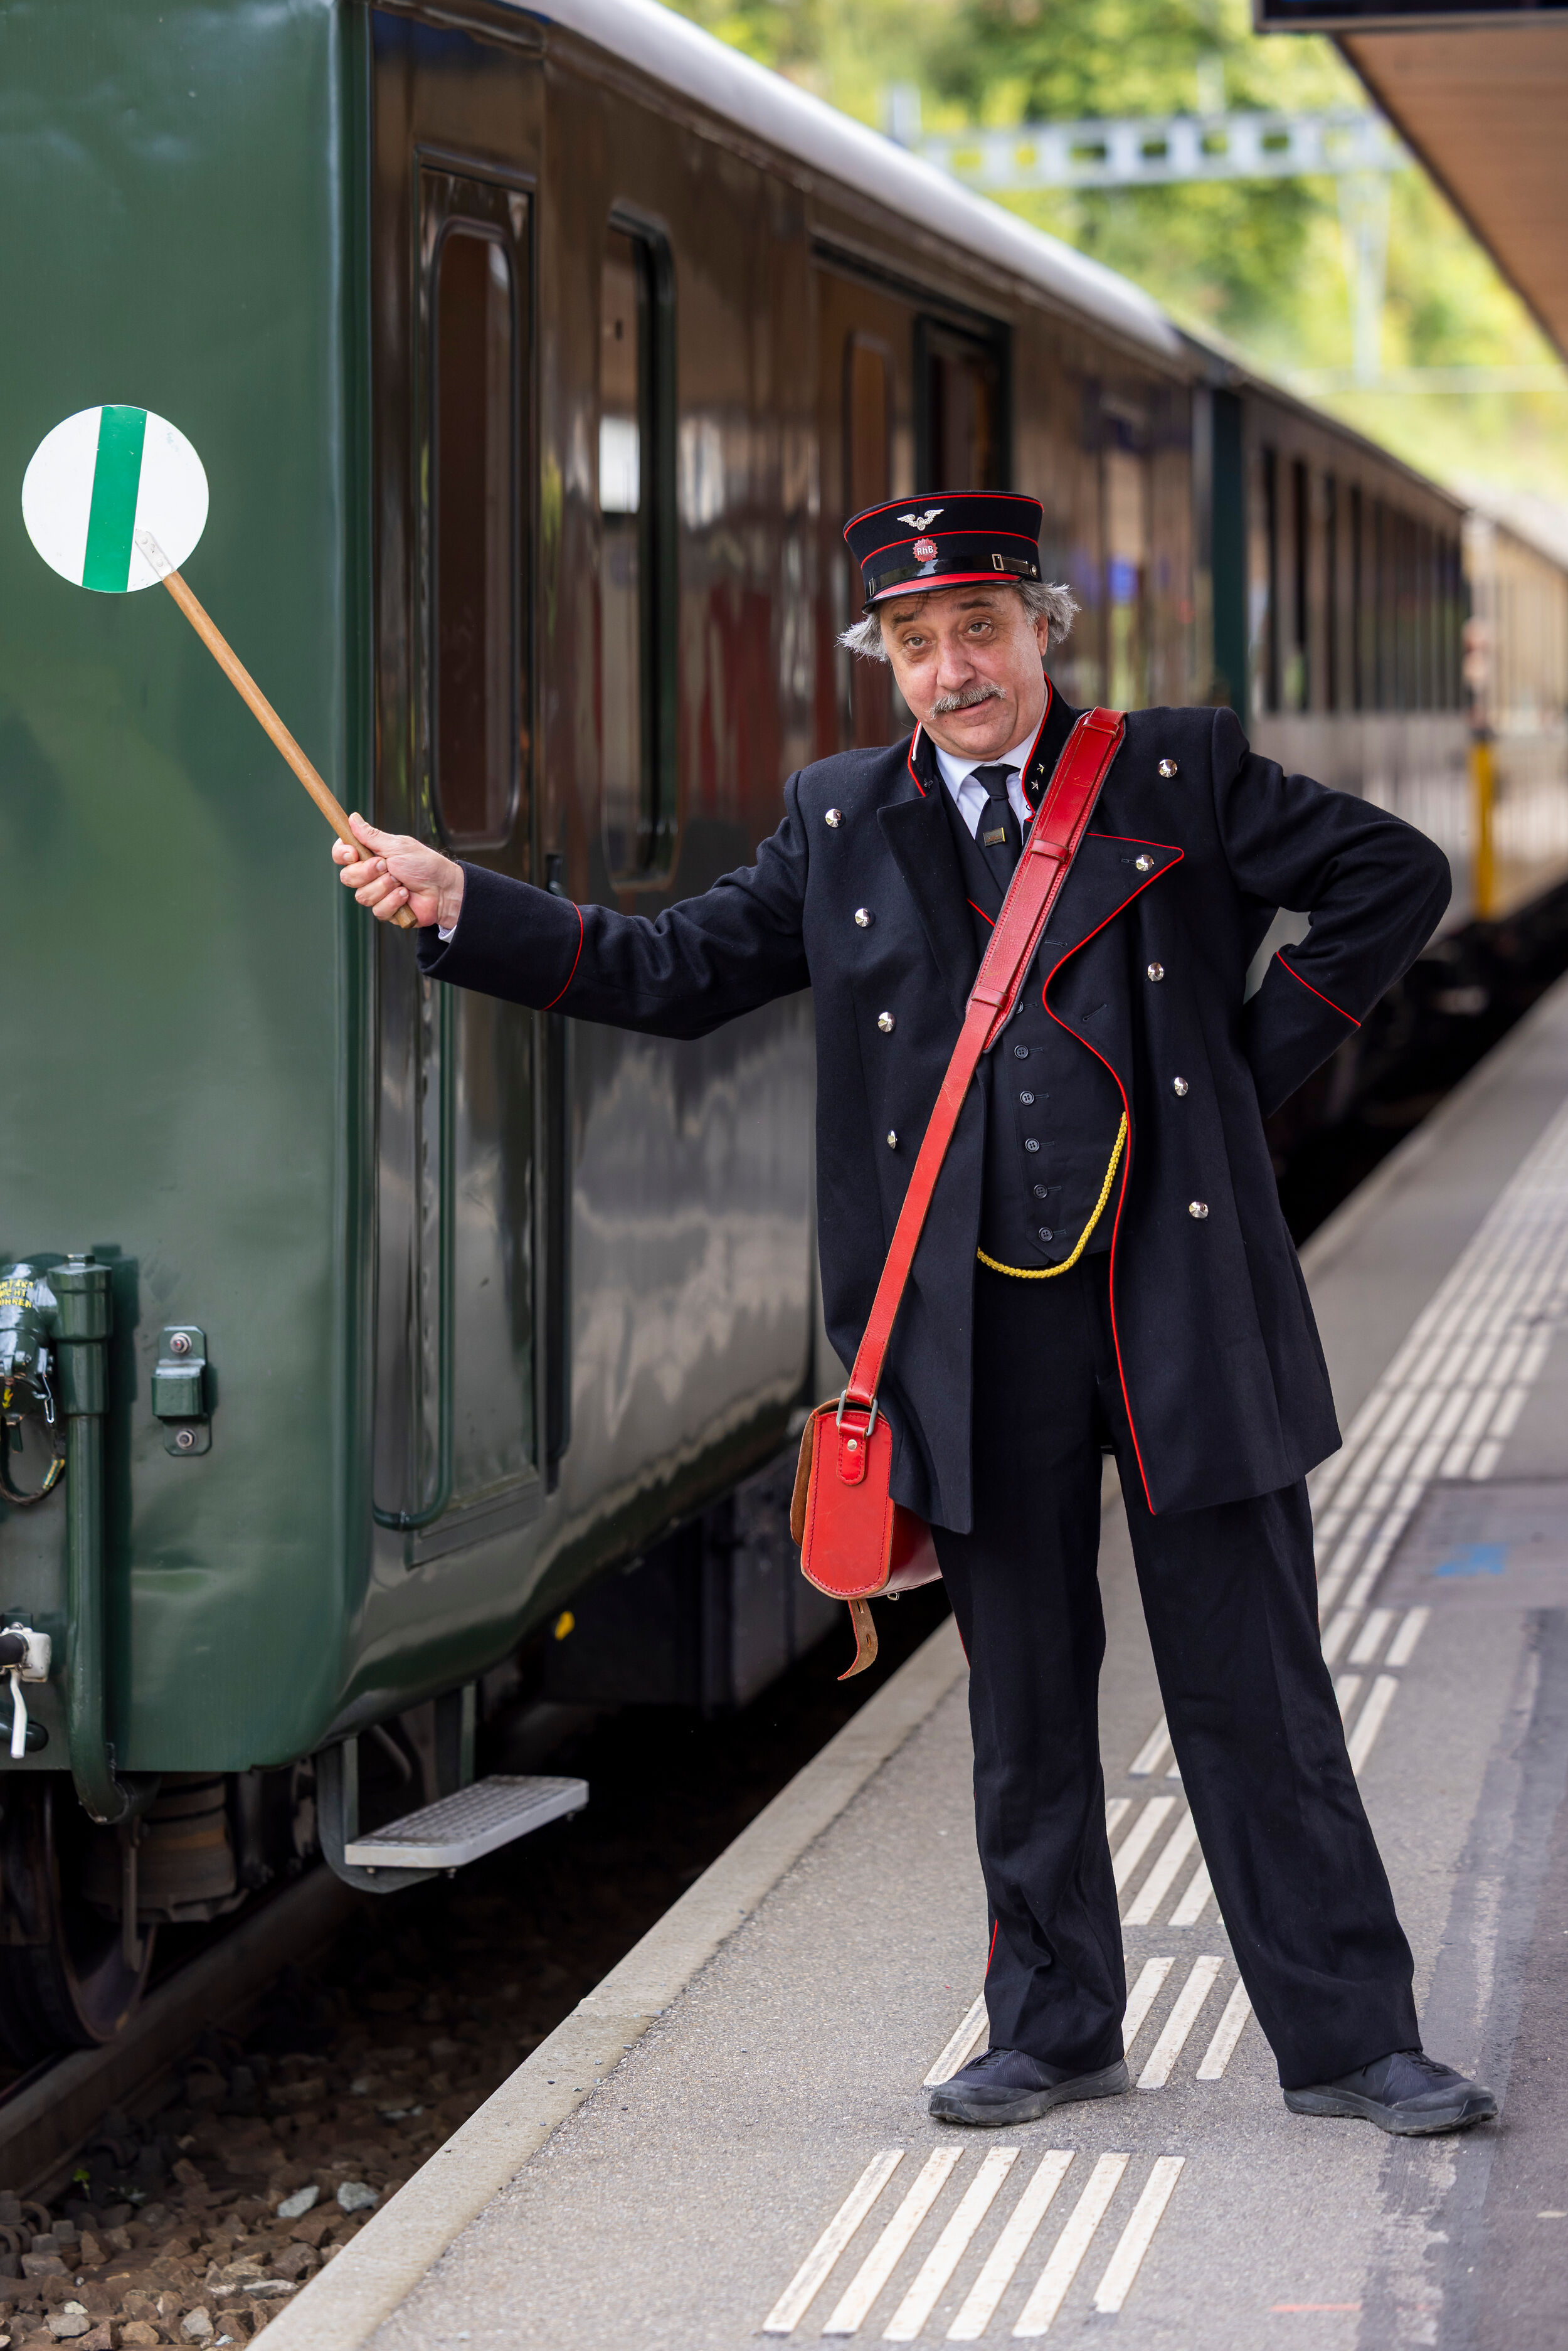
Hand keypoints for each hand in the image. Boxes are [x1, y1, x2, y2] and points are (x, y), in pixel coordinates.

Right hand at [331, 814, 464, 929]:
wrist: (444, 889)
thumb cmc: (424, 864)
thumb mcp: (397, 846)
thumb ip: (372, 836)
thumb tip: (353, 818)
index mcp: (370, 855)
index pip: (341, 854)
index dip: (342, 854)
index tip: (353, 854)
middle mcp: (369, 875)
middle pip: (347, 877)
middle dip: (368, 872)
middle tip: (387, 866)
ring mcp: (376, 893)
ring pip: (362, 896)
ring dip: (384, 887)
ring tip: (402, 882)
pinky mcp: (385, 910)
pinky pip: (377, 910)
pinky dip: (393, 901)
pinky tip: (406, 895)